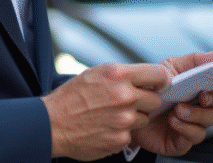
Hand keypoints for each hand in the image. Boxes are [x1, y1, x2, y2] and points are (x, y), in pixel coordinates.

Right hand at [41, 62, 169, 160]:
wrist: (52, 124)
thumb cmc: (71, 97)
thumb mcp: (95, 73)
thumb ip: (122, 75)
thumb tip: (145, 79)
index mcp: (118, 74)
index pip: (158, 74)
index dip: (161, 81)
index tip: (159, 85)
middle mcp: (124, 96)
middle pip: (155, 100)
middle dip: (145, 101)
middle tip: (127, 102)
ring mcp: (124, 119)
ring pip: (144, 118)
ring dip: (133, 117)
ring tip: (110, 115)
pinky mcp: (121, 139)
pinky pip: (131, 134)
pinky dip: (121, 132)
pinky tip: (105, 127)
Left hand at [131, 49, 212, 156]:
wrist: (128, 108)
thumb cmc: (151, 87)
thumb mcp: (171, 67)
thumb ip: (196, 61)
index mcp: (197, 91)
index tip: (209, 87)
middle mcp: (197, 110)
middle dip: (209, 103)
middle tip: (199, 98)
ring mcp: (191, 125)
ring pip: (208, 124)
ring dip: (196, 115)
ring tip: (178, 109)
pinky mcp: (182, 140)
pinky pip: (194, 136)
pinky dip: (186, 128)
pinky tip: (173, 120)